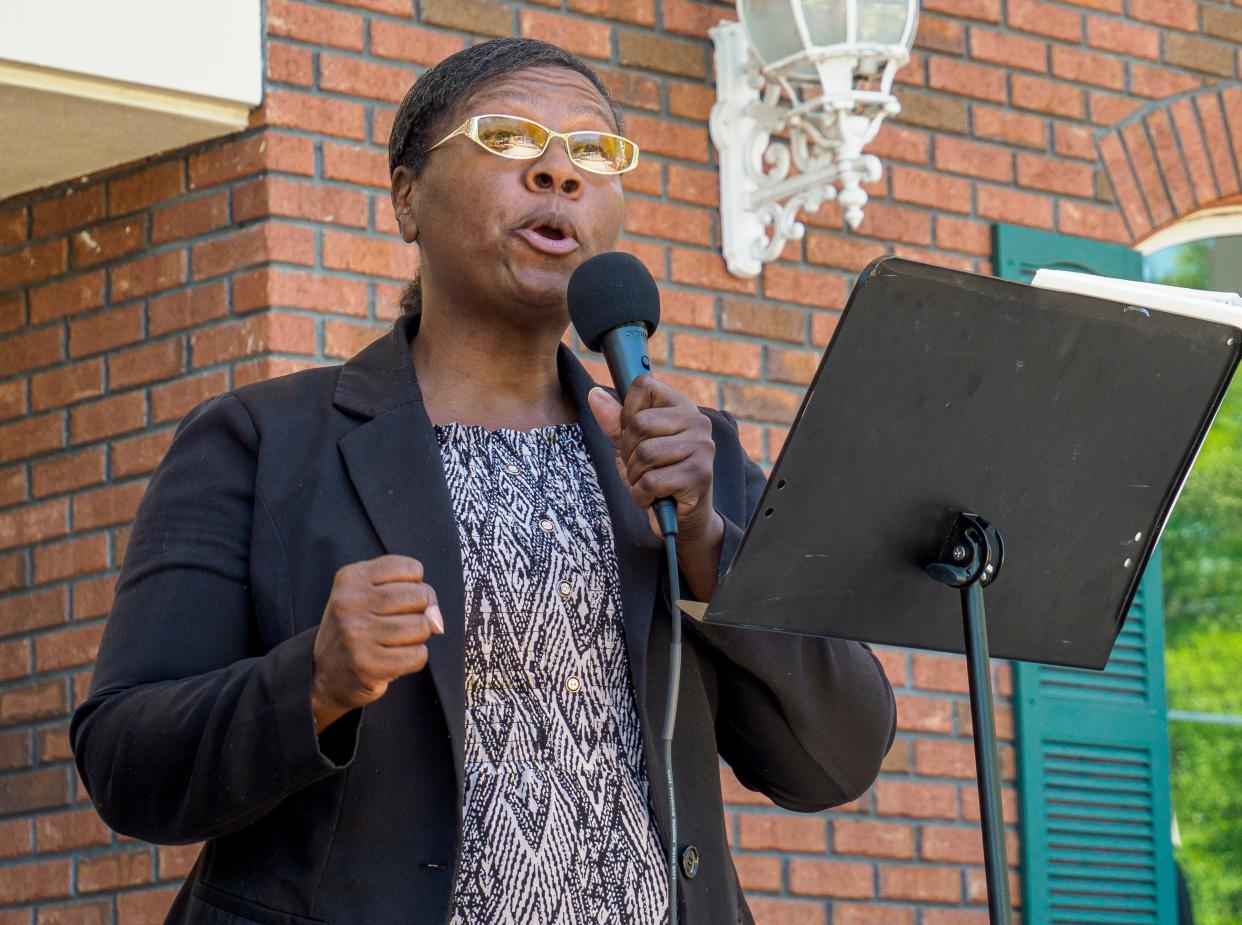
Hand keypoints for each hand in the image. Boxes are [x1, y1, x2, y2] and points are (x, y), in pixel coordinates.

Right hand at [311, 554, 442, 732]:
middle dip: (423, 611)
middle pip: (419, 596)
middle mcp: (349, 603)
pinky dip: (415, 658)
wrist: (323, 672)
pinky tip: (395, 658)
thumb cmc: (357, 627)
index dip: (417, 585)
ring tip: (396, 641)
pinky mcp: (368, 665)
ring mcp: (356, 635)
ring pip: (421, 626)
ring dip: (418, 637)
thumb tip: (436, 618)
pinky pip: (418, 655)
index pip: (411, 569)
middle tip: (404, 622)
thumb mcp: (367, 594)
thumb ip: (407, 590)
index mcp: (351, 578)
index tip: (403, 598)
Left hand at [588, 378, 719, 541]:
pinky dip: (642, 494)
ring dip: (635, 476)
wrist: (683, 518)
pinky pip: (651, 481)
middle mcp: (697, 421)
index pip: (643, 385)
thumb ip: (615, 422)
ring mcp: (701, 447)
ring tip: (647, 482)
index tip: (634, 434)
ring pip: (644, 453)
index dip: (627, 412)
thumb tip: (595, 395)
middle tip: (640, 467)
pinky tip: (653, 496)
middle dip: (628, 453)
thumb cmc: (657, 476)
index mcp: (681, 406)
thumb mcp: (631, 447)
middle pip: (639, 423)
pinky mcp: (699, 475)